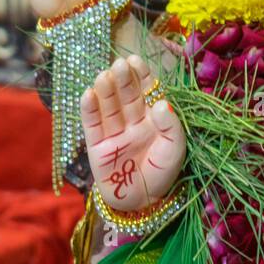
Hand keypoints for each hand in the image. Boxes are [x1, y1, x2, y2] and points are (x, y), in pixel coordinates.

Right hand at [82, 56, 185, 212]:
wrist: (143, 203)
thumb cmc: (163, 174)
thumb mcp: (175, 149)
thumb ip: (171, 126)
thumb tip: (162, 103)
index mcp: (153, 119)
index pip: (147, 92)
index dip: (142, 76)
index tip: (137, 60)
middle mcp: (133, 122)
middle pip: (126, 96)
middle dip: (123, 80)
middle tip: (120, 64)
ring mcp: (114, 133)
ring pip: (109, 107)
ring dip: (106, 90)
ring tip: (104, 75)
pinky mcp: (97, 146)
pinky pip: (92, 124)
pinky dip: (90, 109)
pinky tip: (88, 94)